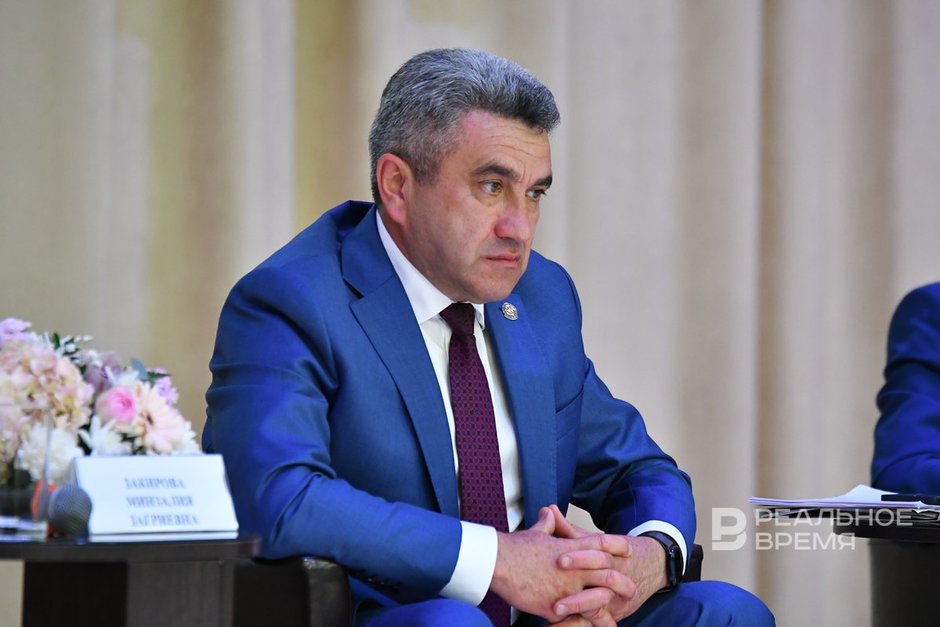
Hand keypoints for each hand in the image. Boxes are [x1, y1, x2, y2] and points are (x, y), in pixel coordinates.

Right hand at [489, 507, 635, 621]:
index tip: (628, 551)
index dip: (618, 547)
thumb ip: (548, 524)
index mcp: (571, 549)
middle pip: (609, 575)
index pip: (602, 544)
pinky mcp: (554, 607)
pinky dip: (577, 623)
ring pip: (597, 601)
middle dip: (623, 584)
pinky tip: (583, 626)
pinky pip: (572, 618)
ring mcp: (566, 590)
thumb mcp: (536, 532)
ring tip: (614, 618)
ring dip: (608, 610)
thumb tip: (550, 512)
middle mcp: (574, 569)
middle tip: (631, 589)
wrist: (498, 563)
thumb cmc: (515, 547)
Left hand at [548, 506, 667, 624]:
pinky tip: (557, 626)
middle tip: (557, 591)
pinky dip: (577, 624)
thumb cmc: (613, 553)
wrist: (652, 567)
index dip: (582, 556)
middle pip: (605, 579)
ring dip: (578, 607)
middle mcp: (619, 576)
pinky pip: (597, 623)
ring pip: (600, 604)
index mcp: (614, 553)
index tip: (560, 559)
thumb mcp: (593, 541)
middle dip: (581, 583)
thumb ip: (569, 530)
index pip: (602, 552)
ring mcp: (617, 597)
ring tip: (556, 610)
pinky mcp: (612, 614)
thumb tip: (548, 509)